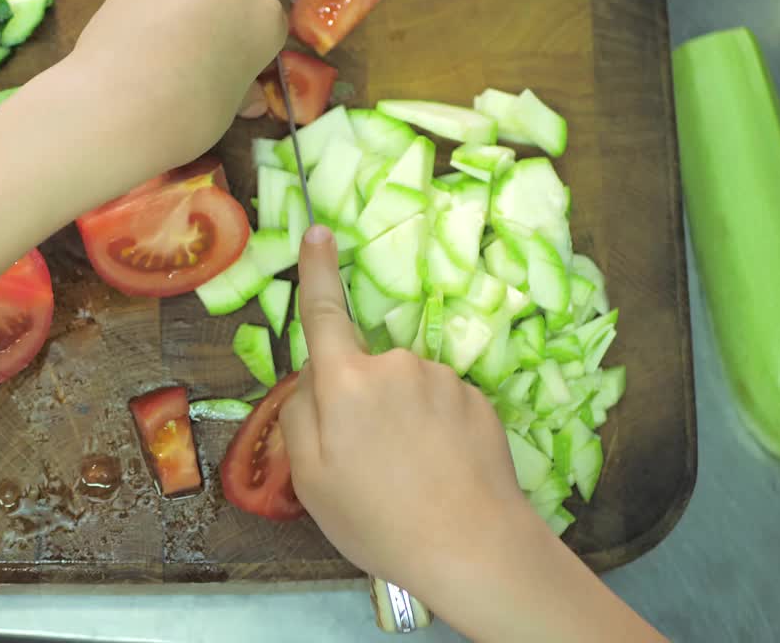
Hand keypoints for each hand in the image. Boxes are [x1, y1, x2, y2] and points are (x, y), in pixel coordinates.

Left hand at [69, 0, 286, 169]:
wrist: (116, 108)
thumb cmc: (190, 115)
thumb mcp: (229, 110)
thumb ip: (241, 91)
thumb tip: (250, 98)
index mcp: (264, 14)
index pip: (267, 31)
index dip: (250, 58)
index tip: (231, 80)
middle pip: (230, 4)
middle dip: (218, 31)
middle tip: (196, 72)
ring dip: (183, 21)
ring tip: (159, 63)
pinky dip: (150, 19)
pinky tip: (135, 53)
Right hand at [279, 226, 665, 642]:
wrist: (472, 547)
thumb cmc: (377, 518)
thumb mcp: (310, 478)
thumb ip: (299, 417)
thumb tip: (312, 381)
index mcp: (346, 382)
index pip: (324, 313)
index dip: (316, 271)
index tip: (317, 231)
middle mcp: (396, 365)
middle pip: (364, 371)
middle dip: (360, 403)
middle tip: (366, 464)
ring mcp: (443, 379)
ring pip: (406, 391)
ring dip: (401, 421)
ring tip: (409, 478)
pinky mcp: (479, 399)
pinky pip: (442, 406)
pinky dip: (436, 432)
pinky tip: (441, 473)